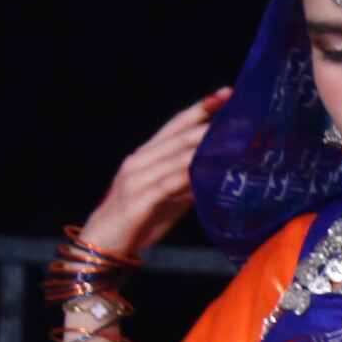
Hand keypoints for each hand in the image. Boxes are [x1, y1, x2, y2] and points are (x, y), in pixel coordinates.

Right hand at [85, 88, 226, 255]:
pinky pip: (166, 185)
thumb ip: (188, 182)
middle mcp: (139, 161)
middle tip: (237, 106)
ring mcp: (135, 179)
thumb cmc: (139, 222)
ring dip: (202, 145)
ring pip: (173, 156)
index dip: (199, 109)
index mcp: (146, 157)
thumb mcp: (170, 198)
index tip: (225, 93)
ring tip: (232, 136)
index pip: (174, 127)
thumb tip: (217, 171)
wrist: (104, 247)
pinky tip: (207, 172)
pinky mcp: (137, 201)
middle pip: (176, 135)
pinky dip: (188, 178)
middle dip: (206, 119)